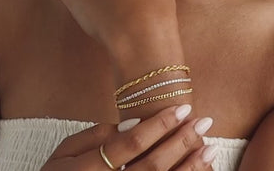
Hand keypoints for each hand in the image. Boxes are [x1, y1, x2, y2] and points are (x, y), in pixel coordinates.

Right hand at [40, 105, 216, 170]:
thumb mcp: (64, 152)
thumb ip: (93, 136)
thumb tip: (130, 125)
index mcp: (91, 167)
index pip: (133, 142)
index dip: (160, 124)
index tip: (182, 107)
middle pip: (153, 164)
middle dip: (181, 142)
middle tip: (203, 122)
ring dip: (189, 167)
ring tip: (209, 147)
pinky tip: (200, 170)